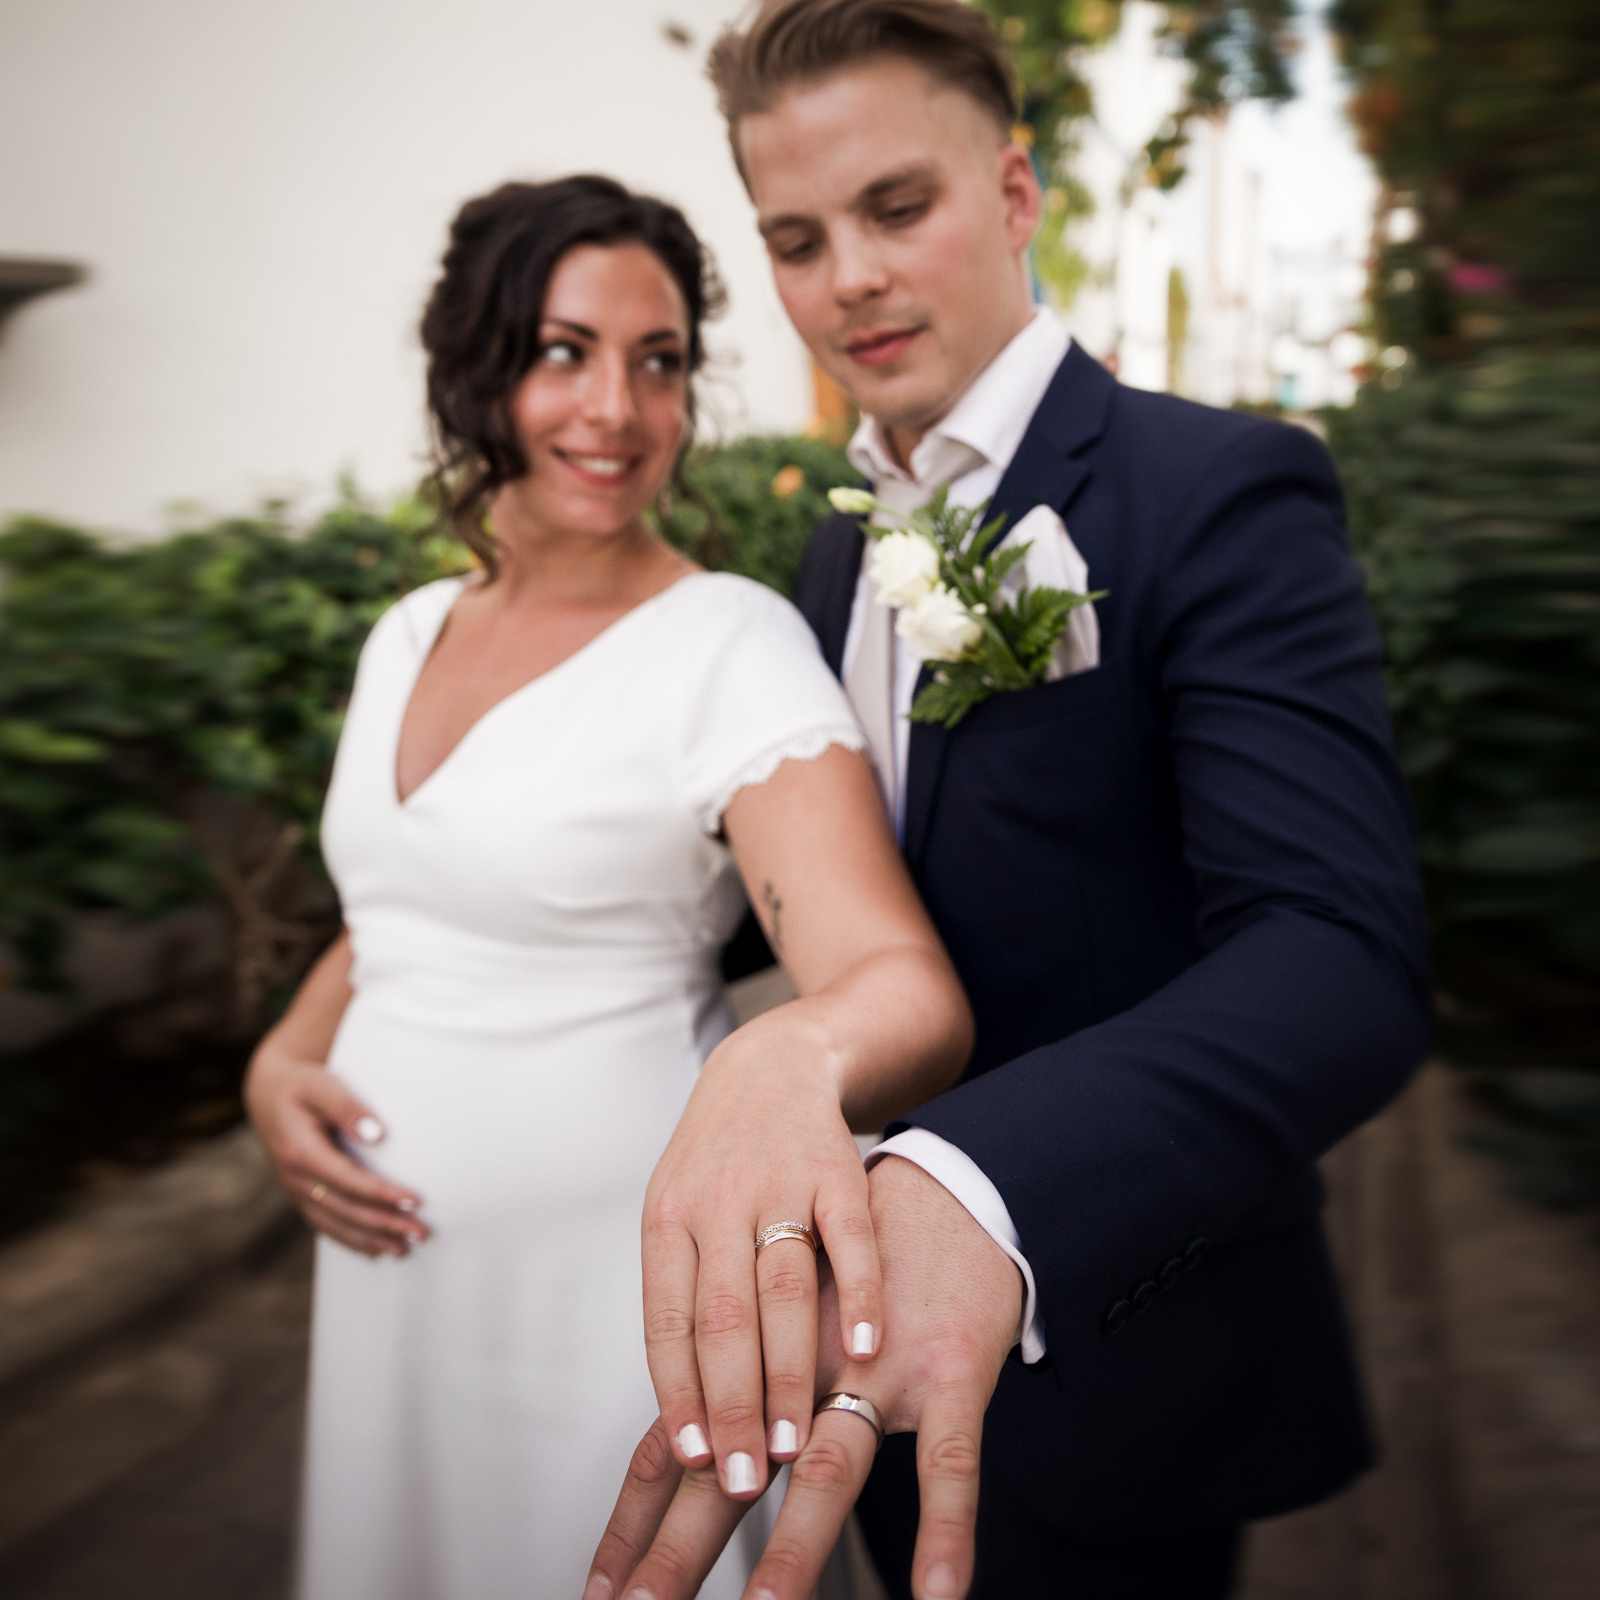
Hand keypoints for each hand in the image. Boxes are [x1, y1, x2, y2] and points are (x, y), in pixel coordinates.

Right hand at [244, 1038, 427, 1257]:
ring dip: (371, 1240)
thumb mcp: (321, 1085)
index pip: (348, 1181)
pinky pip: (325, 1225)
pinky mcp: (302, 1195)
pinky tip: (375, 1251)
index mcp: (300, 1153)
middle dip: (384, 1224)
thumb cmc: (300, 1085)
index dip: (381, 1194)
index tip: (414, 1200)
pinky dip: (351, 1240)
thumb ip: (347, 1107)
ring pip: (335, 1225)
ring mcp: (296, 1191)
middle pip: (345, 1210)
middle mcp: (295, 1179)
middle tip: (422, 1233)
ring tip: (405, 1250)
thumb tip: (378, 1135)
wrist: (268, 1094)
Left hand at [639, 1015, 883, 1501]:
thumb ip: (683, 1297)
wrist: (771, 1065)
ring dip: (788, 1371)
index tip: (697, 1459)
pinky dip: (858, 1294)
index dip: (681, 1394)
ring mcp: (780, 1183)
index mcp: (670, 1219)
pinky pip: (850, 1238)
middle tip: (746, 1479)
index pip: (669, 1322)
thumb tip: (687, 1412)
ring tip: (795, 1441)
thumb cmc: (718, 1162)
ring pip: (780, 1288)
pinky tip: (863, 1349)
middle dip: (733, 1405)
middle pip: (722, 1317)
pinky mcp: (837, 1171)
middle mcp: (718, 1201)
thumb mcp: (679, 1214)